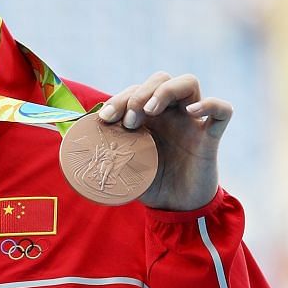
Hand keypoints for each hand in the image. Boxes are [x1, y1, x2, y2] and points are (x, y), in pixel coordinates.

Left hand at [95, 72, 232, 211]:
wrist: (174, 209)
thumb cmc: (147, 183)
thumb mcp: (118, 164)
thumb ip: (99, 148)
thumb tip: (64, 135)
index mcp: (147, 117)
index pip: (136, 90)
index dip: (119, 98)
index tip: (105, 118)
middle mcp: (170, 114)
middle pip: (160, 78)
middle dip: (140, 93)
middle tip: (129, 121)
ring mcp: (191, 122)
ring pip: (188, 82)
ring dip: (165, 90)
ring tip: (150, 111)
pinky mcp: (211, 137)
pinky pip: (223, 110)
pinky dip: (210, 104)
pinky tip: (192, 111)